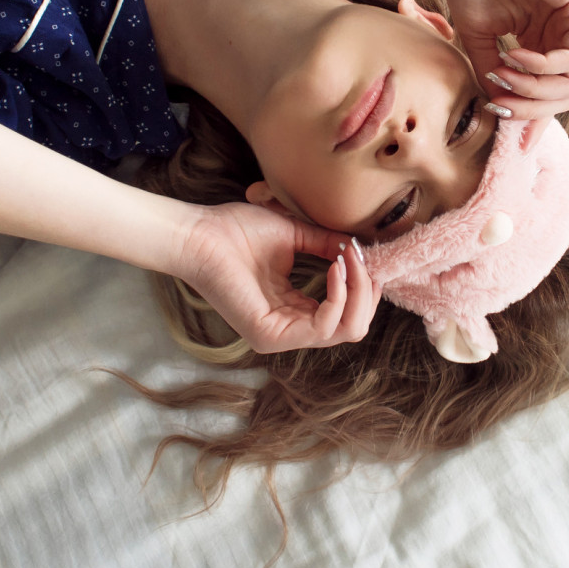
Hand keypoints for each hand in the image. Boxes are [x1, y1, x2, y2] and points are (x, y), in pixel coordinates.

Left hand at [176, 202, 381, 354]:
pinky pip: (322, 326)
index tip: (363, 251)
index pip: (347, 314)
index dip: (363, 285)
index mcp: (295, 310)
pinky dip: (338, 295)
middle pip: (354, 327)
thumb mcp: (294, 235)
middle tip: (360, 257)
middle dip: (367, 290)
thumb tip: (360, 247)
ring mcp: (280, 336)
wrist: (201, 232)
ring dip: (356, 290)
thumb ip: (325, 245)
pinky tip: (334, 268)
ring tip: (348, 259)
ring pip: (346, 330)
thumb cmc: (237, 231)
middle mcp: (290, 328)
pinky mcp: (270, 335)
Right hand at [443, 0, 568, 120]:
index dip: (531, 120)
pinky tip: (516, 54)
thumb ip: (491, 76)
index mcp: (537, 42)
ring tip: (503, 73)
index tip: (514, 142)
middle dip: (529, 109)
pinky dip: (542, 68)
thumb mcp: (476, 41)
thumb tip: (501, 116)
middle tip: (500, 103)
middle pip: (562, 98)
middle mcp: (560, 36)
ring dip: (533, 91)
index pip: (547, 95)